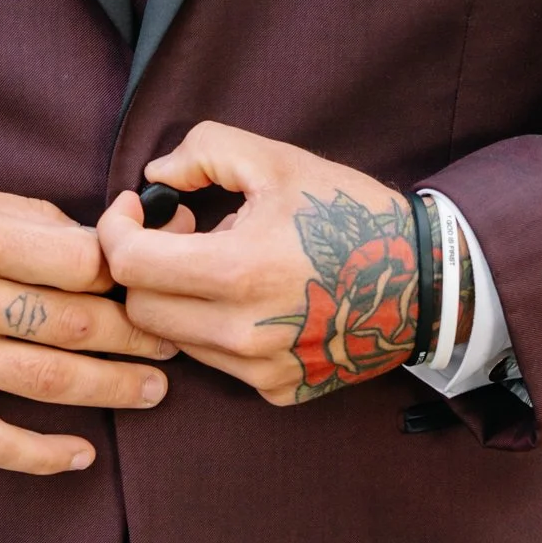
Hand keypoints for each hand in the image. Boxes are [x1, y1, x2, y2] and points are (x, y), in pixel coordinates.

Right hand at [0, 180, 173, 475]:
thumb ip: (27, 221)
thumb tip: (100, 243)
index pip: (81, 261)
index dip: (129, 269)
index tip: (155, 274)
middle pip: (78, 324)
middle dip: (140, 333)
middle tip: (177, 336)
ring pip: (50, 383)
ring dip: (114, 389)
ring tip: (155, 389)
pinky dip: (43, 454)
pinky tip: (82, 454)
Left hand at [99, 122, 419, 406]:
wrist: (424, 280)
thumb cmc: (349, 214)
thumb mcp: (278, 160)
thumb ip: (204, 152)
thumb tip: (154, 176)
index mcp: (238, 271)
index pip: (130, 264)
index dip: (117, 229)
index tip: (136, 208)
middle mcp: (243, 332)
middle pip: (140, 309)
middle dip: (143, 266)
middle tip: (180, 231)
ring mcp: (261, 370)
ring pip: (175, 338)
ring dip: (180, 298)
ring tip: (224, 263)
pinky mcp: (278, 391)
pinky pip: (217, 362)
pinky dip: (216, 328)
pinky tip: (254, 298)